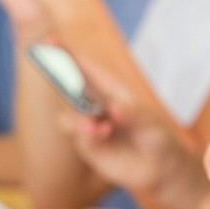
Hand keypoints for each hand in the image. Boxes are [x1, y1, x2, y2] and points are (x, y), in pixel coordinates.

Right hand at [64, 64, 202, 208]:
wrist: (159, 167)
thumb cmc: (155, 136)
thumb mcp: (149, 123)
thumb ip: (133, 114)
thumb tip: (115, 109)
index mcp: (110, 89)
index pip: (85, 68)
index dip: (66, 54)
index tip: (49, 41)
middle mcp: (95, 106)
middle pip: (67, 88)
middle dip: (56, 77)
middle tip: (53, 71)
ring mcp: (89, 126)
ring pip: (68, 117)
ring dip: (77, 119)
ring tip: (94, 125)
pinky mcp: (88, 147)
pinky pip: (79, 137)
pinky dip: (88, 134)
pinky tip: (102, 134)